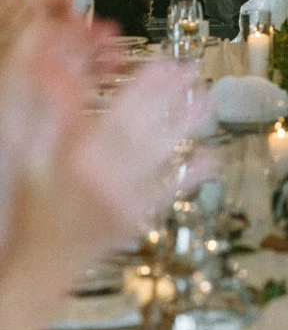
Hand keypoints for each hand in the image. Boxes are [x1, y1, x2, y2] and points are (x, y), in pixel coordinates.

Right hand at [0, 4, 209, 266]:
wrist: (42, 265)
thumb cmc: (38, 211)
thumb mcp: (33, 161)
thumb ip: (52, 121)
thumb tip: (63, 81)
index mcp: (77, 159)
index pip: (117, 112)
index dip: (144, 86)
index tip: (163, 63)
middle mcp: (104, 176)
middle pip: (143, 127)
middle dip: (169, 97)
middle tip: (191, 71)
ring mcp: (124, 198)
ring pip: (160, 155)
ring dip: (186, 127)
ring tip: (207, 102)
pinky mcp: (137, 218)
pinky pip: (169, 193)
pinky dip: (191, 175)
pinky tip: (211, 157)